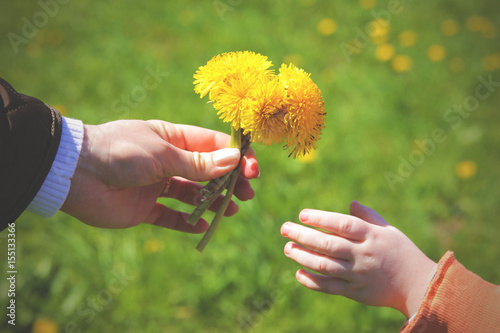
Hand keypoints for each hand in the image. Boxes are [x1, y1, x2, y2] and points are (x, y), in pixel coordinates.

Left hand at [61, 120, 259, 232]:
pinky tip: (203, 226)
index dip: (235, 156)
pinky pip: (171, 216)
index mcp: (173, 138)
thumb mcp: (164, 154)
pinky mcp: (145, 208)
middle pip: (207, 171)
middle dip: (229, 181)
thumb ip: (199, 163)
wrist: (75, 174)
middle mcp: (168, 161)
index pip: (212, 145)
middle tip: (247, 194)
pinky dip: (187, 222)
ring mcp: (157, 185)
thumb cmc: (121, 151)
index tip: (252, 169)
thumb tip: (235, 160)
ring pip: (193, 194)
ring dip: (213, 201)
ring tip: (232, 211)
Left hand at [281, 201, 436, 317]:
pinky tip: (298, 273)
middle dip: (302, 236)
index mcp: (371, 235)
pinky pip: (329, 287)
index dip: (320, 218)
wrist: (418, 285)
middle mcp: (363, 254)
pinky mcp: (355, 292)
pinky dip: (311, 281)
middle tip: (284, 229)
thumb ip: (368, 216)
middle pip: (327, 244)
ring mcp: (358, 274)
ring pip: (324, 266)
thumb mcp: (388, 230)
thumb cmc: (400, 251)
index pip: (342, 224)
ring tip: (288, 249)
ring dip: (302, 257)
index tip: (302, 215)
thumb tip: (351, 203)